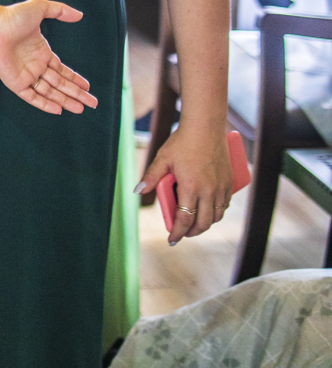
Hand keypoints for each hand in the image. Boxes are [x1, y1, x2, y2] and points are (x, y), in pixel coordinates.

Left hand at [0, 0, 95, 114]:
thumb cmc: (10, 17)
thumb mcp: (40, 8)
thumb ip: (60, 10)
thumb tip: (79, 15)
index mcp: (41, 51)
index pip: (61, 69)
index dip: (74, 78)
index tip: (87, 86)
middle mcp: (34, 64)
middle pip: (60, 83)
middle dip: (76, 93)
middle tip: (92, 102)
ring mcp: (25, 74)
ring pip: (49, 92)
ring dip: (65, 100)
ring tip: (81, 109)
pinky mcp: (15, 83)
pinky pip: (32, 97)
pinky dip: (44, 104)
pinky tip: (58, 110)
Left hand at [136, 122, 233, 243]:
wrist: (206, 127)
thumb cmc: (181, 142)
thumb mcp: (162, 159)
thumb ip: (150, 177)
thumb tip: (137, 191)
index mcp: (191, 188)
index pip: (184, 219)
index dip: (177, 232)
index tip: (171, 240)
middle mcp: (210, 191)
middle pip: (203, 223)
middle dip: (192, 232)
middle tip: (181, 233)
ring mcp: (222, 187)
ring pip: (216, 216)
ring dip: (205, 224)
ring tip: (194, 224)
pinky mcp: (230, 182)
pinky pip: (225, 205)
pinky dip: (216, 212)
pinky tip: (208, 211)